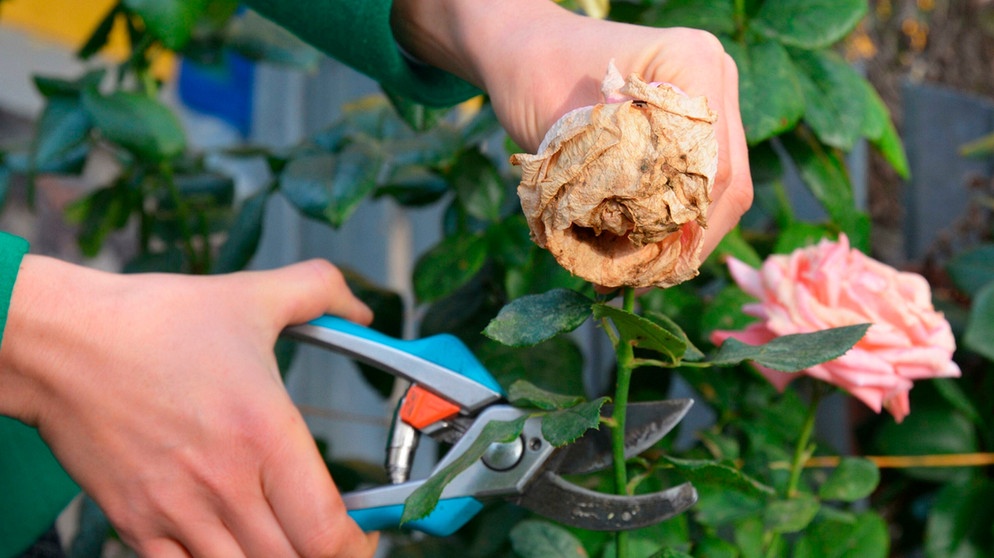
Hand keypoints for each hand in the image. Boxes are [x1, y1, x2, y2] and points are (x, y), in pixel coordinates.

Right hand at [0, 257, 378, 556]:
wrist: (62, 342)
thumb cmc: (154, 322)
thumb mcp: (252, 294)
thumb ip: (321, 292)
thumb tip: (361, 309)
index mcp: (264, 433)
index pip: (325, 530)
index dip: (355, 547)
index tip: (362, 540)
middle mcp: (224, 483)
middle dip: (316, 554)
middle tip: (319, 533)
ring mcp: (176, 510)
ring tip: (274, 535)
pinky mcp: (135, 523)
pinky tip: (223, 543)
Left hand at [392, 0, 751, 259]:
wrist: (519, 48)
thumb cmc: (532, 75)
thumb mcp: (567, 134)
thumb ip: (610, 186)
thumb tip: (640, 254)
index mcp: (692, 63)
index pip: (715, 164)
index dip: (688, 225)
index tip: (647, 266)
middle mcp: (714, 78)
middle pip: (727, 181)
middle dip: (687, 238)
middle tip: (643, 280)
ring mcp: (708, 99)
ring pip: (718, 189)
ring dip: (680, 234)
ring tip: (637, 273)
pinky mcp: (691, 124)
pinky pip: (696, 181)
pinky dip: (670, 218)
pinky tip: (638, 248)